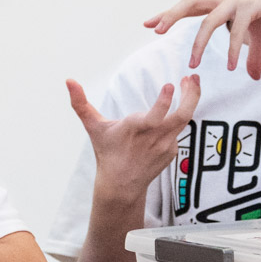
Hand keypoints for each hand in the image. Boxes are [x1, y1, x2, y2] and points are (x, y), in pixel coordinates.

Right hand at [67, 75, 200, 199]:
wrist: (121, 184)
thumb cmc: (107, 152)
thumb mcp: (93, 127)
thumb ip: (81, 103)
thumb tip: (69, 80)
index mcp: (134, 130)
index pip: (154, 117)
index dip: (163, 102)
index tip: (170, 85)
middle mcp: (153, 138)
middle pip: (181, 116)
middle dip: (191, 95)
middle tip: (191, 77)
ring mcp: (165, 146)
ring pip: (184, 120)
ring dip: (190, 100)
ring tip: (190, 83)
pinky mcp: (172, 150)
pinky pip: (178, 129)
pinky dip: (178, 116)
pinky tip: (176, 107)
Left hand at [143, 0, 260, 78]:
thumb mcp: (260, 36)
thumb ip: (252, 55)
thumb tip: (252, 76)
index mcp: (220, 2)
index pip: (188, 6)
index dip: (168, 14)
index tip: (148, 24)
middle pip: (189, 3)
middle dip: (171, 15)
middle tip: (155, 30)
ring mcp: (236, 1)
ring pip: (209, 21)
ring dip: (199, 44)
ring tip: (193, 65)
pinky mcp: (251, 7)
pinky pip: (236, 30)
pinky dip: (232, 49)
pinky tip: (231, 67)